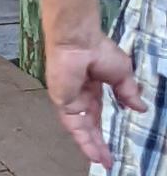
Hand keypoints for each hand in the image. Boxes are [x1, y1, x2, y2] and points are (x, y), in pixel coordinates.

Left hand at [46, 38, 145, 167]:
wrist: (78, 41)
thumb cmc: (99, 50)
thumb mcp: (122, 73)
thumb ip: (128, 92)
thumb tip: (140, 107)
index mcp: (91, 84)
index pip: (96, 110)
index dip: (103, 126)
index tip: (111, 141)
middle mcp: (78, 93)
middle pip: (88, 122)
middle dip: (97, 141)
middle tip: (106, 158)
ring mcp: (69, 97)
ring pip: (80, 127)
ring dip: (90, 144)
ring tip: (101, 160)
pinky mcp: (61, 100)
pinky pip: (72, 124)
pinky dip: (82, 139)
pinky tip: (92, 151)